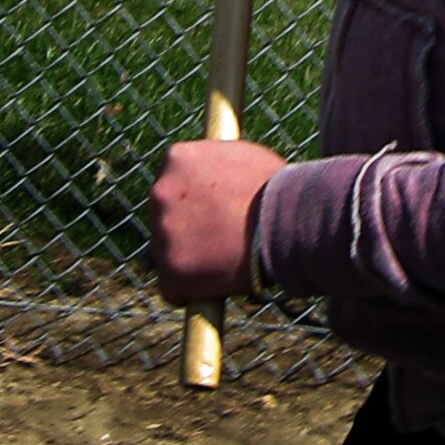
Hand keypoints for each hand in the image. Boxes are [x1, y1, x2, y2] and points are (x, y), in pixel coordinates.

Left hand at [149, 138, 286, 304]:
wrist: (284, 222)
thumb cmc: (271, 186)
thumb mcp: (239, 155)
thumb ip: (213, 163)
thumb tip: (212, 172)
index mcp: (176, 158)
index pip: (173, 178)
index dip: (193, 195)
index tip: (208, 207)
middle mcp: (160, 192)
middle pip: (165, 213)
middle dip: (185, 224)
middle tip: (215, 233)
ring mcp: (162, 234)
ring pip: (168, 250)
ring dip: (188, 255)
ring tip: (223, 257)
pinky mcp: (170, 273)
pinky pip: (175, 288)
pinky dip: (191, 289)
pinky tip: (217, 281)